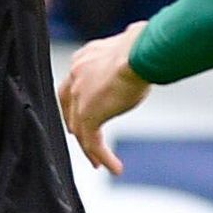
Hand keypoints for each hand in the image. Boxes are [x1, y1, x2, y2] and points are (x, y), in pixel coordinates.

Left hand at [58, 27, 152, 176]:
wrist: (139, 52)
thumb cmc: (144, 45)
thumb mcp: (131, 49)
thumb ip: (128, 57)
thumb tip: (144, 50)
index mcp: (84, 58)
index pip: (73, 84)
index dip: (76, 100)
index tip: (82, 111)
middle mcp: (76, 75)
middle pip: (68, 106)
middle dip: (75, 124)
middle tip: (82, 139)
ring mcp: (79, 95)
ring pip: (79, 129)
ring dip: (89, 148)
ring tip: (98, 163)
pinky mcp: (88, 113)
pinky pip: (92, 142)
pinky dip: (102, 156)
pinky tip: (115, 168)